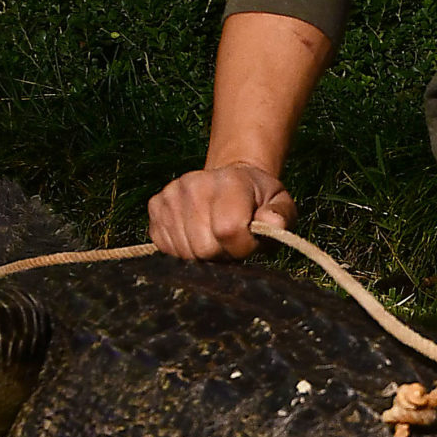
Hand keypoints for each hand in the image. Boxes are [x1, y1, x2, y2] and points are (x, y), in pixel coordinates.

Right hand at [148, 162, 295, 260]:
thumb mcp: (279, 202)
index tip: (250, 240)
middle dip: (223, 254)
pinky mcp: (155, 207)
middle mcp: (194, 184)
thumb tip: (272, 223)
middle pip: (204, 248)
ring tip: (215, 237)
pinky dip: (184, 251)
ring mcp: (170, 195)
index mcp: (229, 181)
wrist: (229, 181)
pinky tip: (196, 236)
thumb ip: (281, 215)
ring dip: (203, 255)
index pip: (228, 231)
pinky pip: (166, 249)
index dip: (242, 247)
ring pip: (184, 253)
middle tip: (232, 241)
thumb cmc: (257, 198)